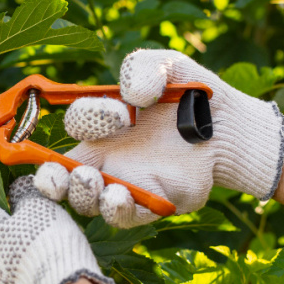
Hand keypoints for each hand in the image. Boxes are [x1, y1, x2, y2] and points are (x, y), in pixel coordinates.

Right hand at [35, 49, 283, 227]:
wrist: (232, 127)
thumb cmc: (194, 94)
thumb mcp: (168, 66)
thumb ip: (143, 67)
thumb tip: (132, 95)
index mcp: (103, 125)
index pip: (75, 126)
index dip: (86, 119)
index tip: (120, 114)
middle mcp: (107, 158)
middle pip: (62, 176)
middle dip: (52, 178)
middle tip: (60, 173)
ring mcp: (127, 184)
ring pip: (87, 201)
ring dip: (82, 194)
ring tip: (93, 182)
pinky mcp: (152, 204)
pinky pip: (124, 217)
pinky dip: (115, 210)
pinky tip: (118, 197)